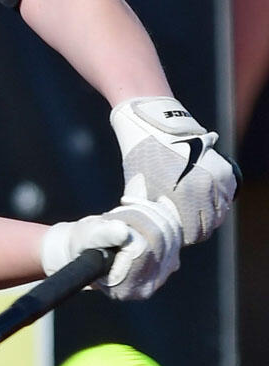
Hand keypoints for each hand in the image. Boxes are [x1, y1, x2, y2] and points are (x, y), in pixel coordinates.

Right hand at [40, 197, 181, 299]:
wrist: (88, 247)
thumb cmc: (83, 245)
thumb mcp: (85, 238)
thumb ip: (102, 236)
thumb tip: (123, 232)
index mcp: (128, 286)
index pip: (142, 249)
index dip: (126, 228)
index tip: (109, 223)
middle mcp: (151, 282)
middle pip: (160, 237)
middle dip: (135, 215)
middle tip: (113, 215)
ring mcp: (165, 270)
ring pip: (169, 227)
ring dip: (143, 210)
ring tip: (122, 214)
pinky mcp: (171, 254)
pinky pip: (174, 223)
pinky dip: (157, 208)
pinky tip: (139, 207)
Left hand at [110, 97, 240, 245]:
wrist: (152, 128)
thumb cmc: (142, 159)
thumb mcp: (139, 190)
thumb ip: (151, 215)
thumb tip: (153, 234)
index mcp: (183, 196)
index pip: (194, 233)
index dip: (184, 237)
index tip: (176, 235)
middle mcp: (205, 188)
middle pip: (209, 225)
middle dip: (197, 230)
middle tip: (184, 227)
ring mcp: (217, 178)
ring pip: (221, 212)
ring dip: (209, 217)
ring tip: (193, 215)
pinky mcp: (224, 170)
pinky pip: (227, 197)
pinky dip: (218, 202)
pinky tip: (203, 201)